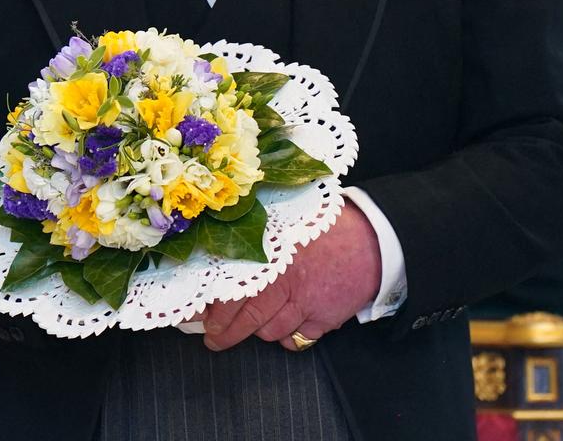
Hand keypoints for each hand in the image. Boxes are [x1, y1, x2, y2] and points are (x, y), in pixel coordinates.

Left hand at [202, 199, 381, 351]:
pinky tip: (284, 325)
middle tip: (214, 337)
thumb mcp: (286, 223)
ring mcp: (304, 304)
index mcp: (270, 255)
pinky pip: (295, 339)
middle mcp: (283, 282)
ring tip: (247, 328)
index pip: (228, 290)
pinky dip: (287, 336)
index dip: (208, 308)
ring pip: (268, 332)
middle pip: (245, 319)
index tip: (190, 317)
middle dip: (224, 333)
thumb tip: (219, 249)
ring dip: (256, 332)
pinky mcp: (323, 319)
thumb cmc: (326, 224)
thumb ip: (257, 238)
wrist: (372, 240)